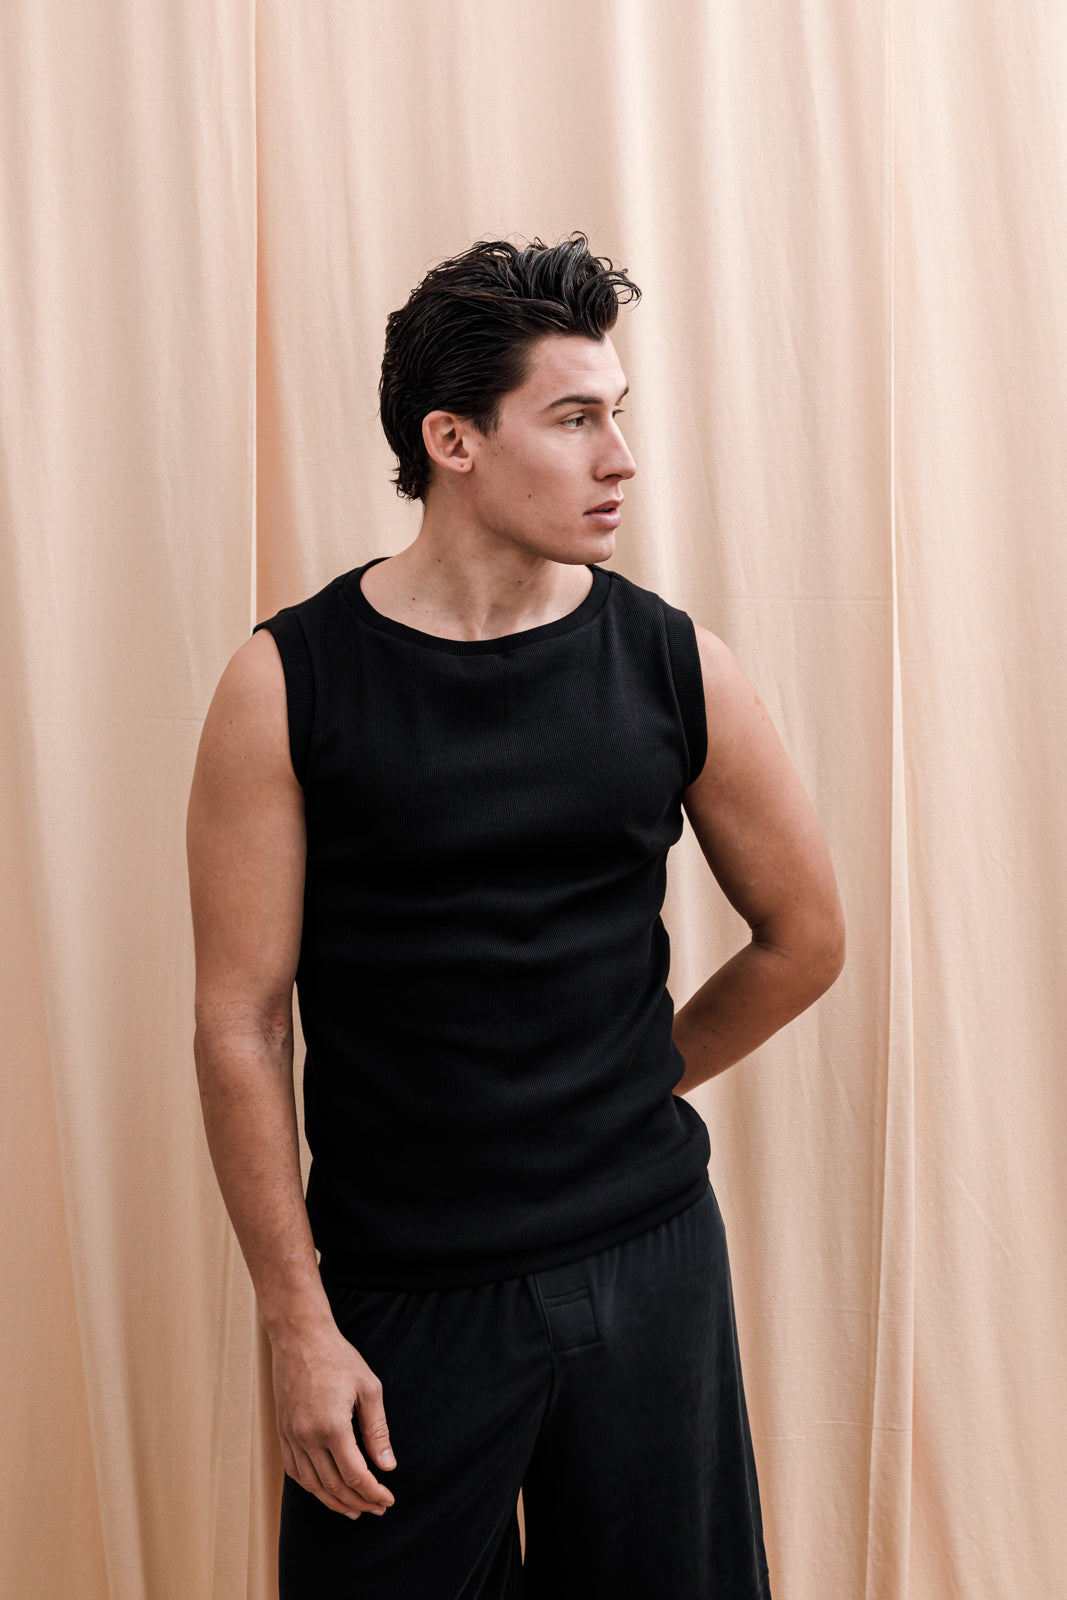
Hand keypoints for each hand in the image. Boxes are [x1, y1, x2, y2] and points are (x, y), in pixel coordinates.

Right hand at [270, 1319, 397, 1518]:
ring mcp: (290, 1436)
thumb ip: (377, 1430)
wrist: (299, 1337)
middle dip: (358, 1501)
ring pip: (312, 1484)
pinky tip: (324, 1490)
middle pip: (333, 1485)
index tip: (388, 1499)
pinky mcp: (281, 1432)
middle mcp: (307, 1437)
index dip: (373, 1493)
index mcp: (332, 1426)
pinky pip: (294, 1471)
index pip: (355, 1475)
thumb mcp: (369, 1388)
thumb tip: (387, 1466)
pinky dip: (311, 1487)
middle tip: (377, 1508)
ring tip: (354, 1509)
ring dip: (333, 1501)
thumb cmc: (338, 1357)